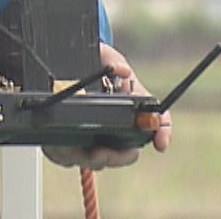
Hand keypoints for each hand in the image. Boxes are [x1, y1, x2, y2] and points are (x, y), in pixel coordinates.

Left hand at [41, 44, 172, 170]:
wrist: (67, 61)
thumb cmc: (94, 62)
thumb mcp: (105, 58)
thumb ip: (115, 63)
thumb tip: (123, 72)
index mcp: (133, 107)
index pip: (158, 123)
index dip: (162, 133)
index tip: (160, 144)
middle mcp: (118, 128)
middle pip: (127, 154)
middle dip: (115, 157)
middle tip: (100, 151)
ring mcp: (96, 140)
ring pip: (97, 161)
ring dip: (85, 156)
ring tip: (71, 145)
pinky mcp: (71, 146)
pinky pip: (70, 159)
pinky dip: (65, 154)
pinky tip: (58, 144)